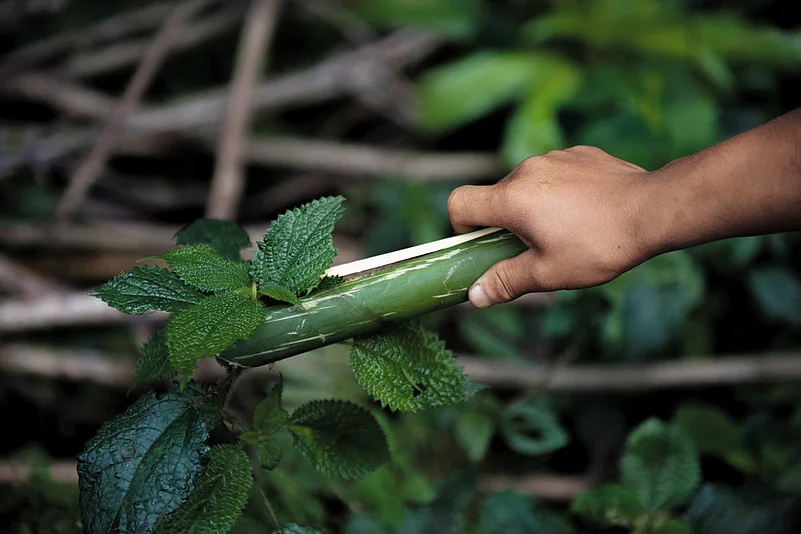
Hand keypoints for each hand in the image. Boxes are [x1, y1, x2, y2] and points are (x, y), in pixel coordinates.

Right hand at [447, 146, 650, 307]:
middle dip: (505, 224)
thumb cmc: (599, 245)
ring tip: (567, 231)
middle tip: (535, 249)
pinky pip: (554, 174)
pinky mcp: (578, 154)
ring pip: (526, 185)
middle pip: (496, 196)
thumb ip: (506, 282)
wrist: (654, 209)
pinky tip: (585, 212)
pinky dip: (559, 193)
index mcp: (512, 198)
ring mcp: (554, 158)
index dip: (461, 226)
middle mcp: (527, 170)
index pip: (459, 202)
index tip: (483, 244)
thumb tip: (475, 296)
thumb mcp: (548, 274)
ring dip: (534, 207)